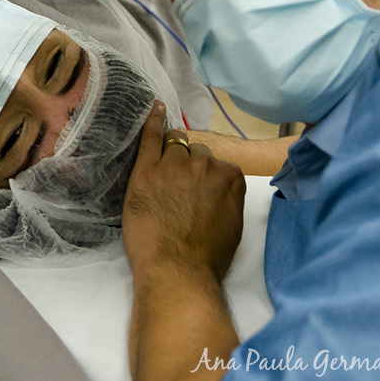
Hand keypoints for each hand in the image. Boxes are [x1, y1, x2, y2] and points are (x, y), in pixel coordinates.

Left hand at [123, 102, 246, 281]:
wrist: (177, 271)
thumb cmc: (207, 257)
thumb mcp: (233, 224)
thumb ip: (228, 196)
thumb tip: (220, 187)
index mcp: (229, 177)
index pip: (216, 163)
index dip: (205, 176)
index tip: (198, 189)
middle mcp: (204, 165)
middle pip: (195, 152)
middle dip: (188, 165)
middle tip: (178, 187)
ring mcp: (174, 165)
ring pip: (173, 144)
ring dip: (170, 153)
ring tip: (162, 169)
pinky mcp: (146, 170)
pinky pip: (150, 137)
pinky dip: (152, 121)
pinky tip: (153, 109)